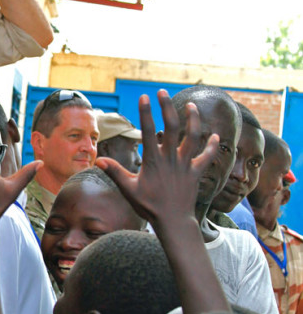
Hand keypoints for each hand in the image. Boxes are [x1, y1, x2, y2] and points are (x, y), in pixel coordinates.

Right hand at [95, 91, 219, 225]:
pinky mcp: (196, 172)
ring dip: (193, 119)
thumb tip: (98, 159)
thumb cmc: (149, 206)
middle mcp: (171, 159)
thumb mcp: (129, 189)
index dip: (146, 112)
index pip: (149, 131)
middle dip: (167, 107)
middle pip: (173, 127)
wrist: (173, 221)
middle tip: (162, 92)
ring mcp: (186, 164)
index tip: (144, 97)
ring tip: (190, 105)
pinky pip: (207, 156)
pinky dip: (212, 146)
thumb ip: (114, 172)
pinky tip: (215, 135)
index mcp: (154, 161)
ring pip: (193, 136)